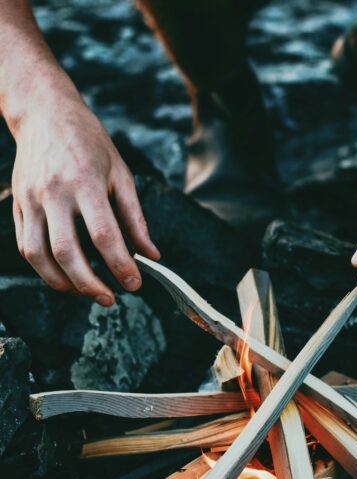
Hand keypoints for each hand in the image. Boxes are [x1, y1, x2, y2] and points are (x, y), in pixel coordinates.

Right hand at [11, 97, 159, 305]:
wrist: (44, 114)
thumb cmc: (90, 144)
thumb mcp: (122, 174)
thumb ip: (136, 218)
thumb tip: (151, 255)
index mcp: (86, 183)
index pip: (104, 235)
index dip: (120, 265)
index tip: (134, 284)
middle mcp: (54, 192)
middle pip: (68, 251)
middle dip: (90, 284)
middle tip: (110, 299)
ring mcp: (30, 199)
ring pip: (39, 254)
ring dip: (63, 282)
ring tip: (87, 293)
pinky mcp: (17, 204)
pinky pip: (26, 246)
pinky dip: (44, 269)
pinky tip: (65, 277)